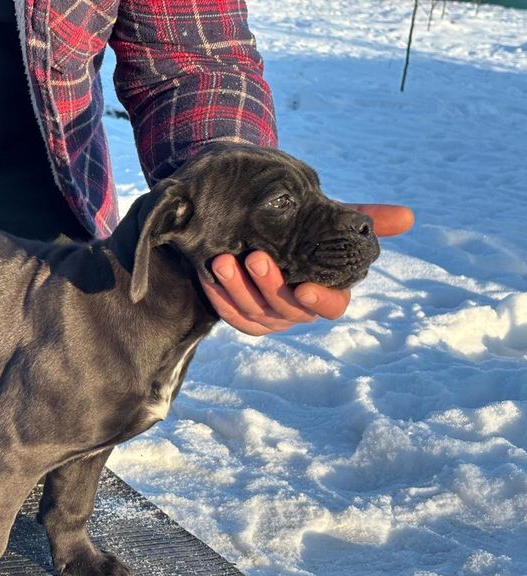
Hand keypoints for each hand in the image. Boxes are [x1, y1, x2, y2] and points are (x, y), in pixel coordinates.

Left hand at [199, 203, 413, 335]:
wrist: (256, 228)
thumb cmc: (299, 227)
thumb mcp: (326, 219)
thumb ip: (361, 218)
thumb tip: (408, 216)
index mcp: (326, 290)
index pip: (332, 306)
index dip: (321, 300)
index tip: (305, 285)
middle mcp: (298, 309)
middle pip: (287, 309)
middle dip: (269, 286)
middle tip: (255, 257)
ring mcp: (269, 316)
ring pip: (255, 313)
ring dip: (238, 290)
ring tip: (223, 261)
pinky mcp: (241, 315)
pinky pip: (230, 315)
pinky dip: (220, 297)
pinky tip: (210, 276)